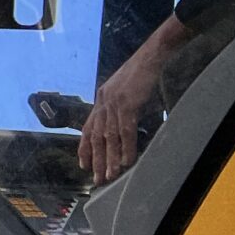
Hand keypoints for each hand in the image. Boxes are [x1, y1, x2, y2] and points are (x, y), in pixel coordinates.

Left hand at [80, 15, 190, 182]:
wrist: (151, 56)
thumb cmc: (142, 73)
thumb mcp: (125, 91)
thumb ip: (121, 107)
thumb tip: (125, 124)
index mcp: (101, 100)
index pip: (88, 128)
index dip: (85, 148)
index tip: (83, 164)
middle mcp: (103, 103)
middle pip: (97, 137)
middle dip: (96, 160)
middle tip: (97, 179)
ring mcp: (114, 104)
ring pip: (110, 137)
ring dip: (110, 159)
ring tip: (110, 176)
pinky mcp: (128, 104)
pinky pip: (126, 131)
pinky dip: (126, 148)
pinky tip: (126, 161)